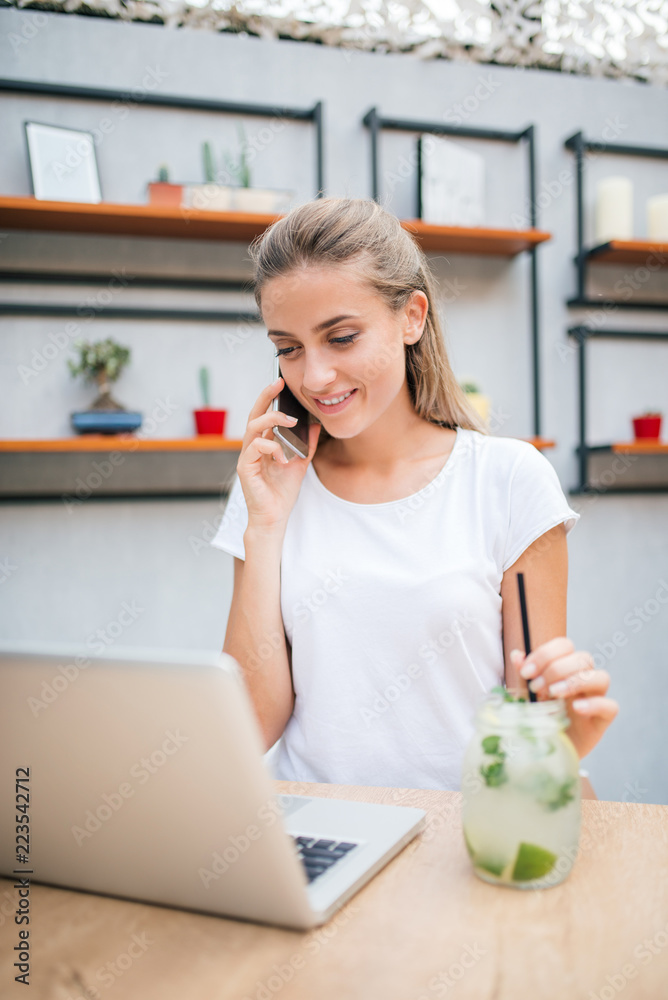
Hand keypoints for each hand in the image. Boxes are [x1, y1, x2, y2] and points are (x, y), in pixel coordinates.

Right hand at [237, 377, 320, 531]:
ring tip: (290, 422)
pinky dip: (271, 448)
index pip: (263, 415)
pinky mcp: (244, 468)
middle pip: (254, 414)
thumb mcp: (300, 463)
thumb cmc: (282, 492)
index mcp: (263, 444)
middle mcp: (252, 447)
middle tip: (278, 384)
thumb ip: (306, 444)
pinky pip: (254, 448)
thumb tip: (316, 424)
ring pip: (253, 427)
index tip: (281, 383)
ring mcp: (246, 457)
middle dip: (265, 397)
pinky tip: (283, 458)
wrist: (274, 517)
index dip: (269, 398)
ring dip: (272, 421)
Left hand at [509, 638, 618, 758]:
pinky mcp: (602, 719)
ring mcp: (596, 698)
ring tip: (553, 694)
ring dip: (575, 681)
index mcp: (565, 667)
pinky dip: (594, 704)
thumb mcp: (527, 693)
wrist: (547, 749)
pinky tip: (576, 708)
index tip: (526, 672)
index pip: (565, 645)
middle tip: (536, 687)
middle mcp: (584, 679)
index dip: (546, 654)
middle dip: (556, 669)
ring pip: (601, 677)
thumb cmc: (539, 716)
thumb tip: (516, 655)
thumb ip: (524, 674)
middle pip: (583, 658)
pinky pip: (610, 706)